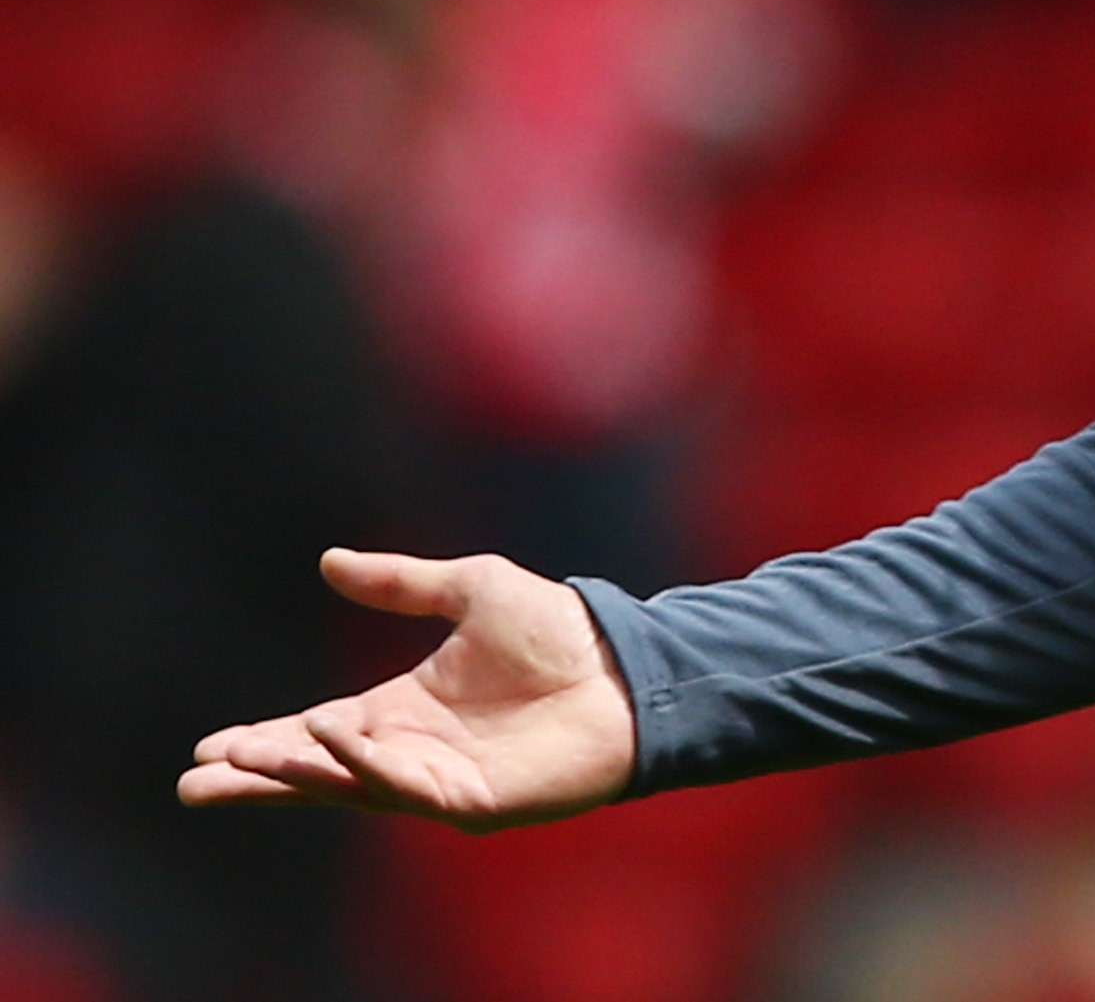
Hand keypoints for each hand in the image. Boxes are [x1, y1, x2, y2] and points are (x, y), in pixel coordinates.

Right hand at [178, 550, 637, 830]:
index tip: (210, 746)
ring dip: (299, 771)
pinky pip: (407, 789)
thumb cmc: (561, 631)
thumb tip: (328, 560)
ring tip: (244, 756)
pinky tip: (333, 740)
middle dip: (260, 775)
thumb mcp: (472, 588)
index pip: (318, 731)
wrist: (629, 664)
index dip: (267, 738)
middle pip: (318, 770)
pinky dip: (367, 767)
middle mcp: (412, 750)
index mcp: (403, 710)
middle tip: (199, 778)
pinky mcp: (474, 800)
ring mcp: (441, 780)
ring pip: (351, 784)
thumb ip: (402, 580)